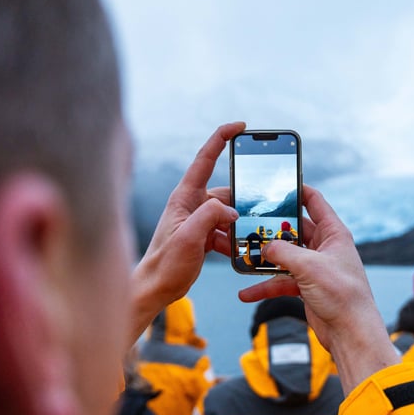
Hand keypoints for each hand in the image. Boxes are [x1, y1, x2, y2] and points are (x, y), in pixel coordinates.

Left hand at [127, 122, 243, 344]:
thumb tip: (232, 210)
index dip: (222, 138)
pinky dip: (234, 239)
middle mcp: (192, 203)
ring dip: (239, 224)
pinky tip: (238, 251)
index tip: (240, 126)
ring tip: (247, 236)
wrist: (156, 288)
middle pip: (226, 191)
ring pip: (229, 213)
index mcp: (184, 196)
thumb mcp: (189, 237)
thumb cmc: (165, 263)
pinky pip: (226, 230)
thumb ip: (211, 216)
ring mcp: (198, 220)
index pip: (205, 159)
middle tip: (258, 207)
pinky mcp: (204, 235)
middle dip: (242, 200)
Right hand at [237, 185, 399, 394]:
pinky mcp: (307, 287)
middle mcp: (325, 247)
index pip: (314, 201)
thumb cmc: (341, 295)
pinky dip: (265, 286)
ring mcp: (315, 267)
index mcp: (334, 233)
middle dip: (271, 229)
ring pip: (284, 256)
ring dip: (264, 259)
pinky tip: (246, 293)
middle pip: (293, 230)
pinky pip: (282, 281)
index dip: (296, 190)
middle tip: (248, 223)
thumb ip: (282, 252)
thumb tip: (264, 246)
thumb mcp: (308, 267)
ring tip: (240, 257)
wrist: (350, 333)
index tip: (274, 184)